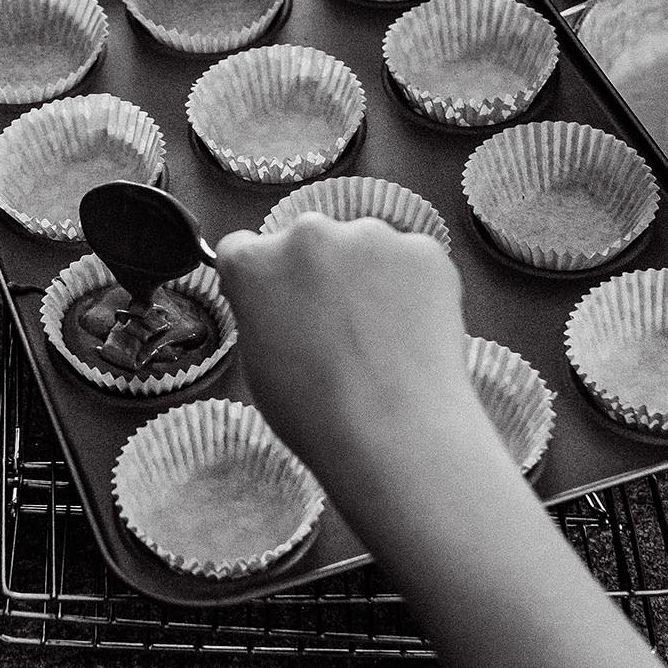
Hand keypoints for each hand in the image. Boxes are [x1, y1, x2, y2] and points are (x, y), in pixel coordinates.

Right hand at [213, 213, 478, 488]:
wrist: (396, 433)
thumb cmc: (316, 414)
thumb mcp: (257, 364)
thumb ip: (261, 313)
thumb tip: (280, 302)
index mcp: (255, 263)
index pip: (244, 249)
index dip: (262, 279)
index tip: (279, 303)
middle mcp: (308, 233)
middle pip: (308, 243)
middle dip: (317, 273)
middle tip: (337, 327)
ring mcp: (371, 235)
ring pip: (363, 248)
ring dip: (366, 276)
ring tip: (382, 337)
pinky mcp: (423, 249)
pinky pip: (410, 261)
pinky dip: (412, 286)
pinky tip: (412, 332)